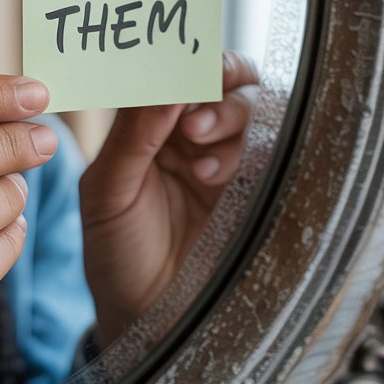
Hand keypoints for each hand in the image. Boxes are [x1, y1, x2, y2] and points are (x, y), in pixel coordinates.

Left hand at [79, 52, 258, 348]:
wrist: (146, 318)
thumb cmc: (117, 251)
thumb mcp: (107, 192)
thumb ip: (131, 136)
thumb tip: (161, 87)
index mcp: (153, 125)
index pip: (177, 74)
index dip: (183, 65)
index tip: (180, 70)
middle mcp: (195, 134)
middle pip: (226, 82)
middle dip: (216, 91)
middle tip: (193, 124)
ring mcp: (232, 160)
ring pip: (254, 110)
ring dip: (232, 122)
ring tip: (200, 165)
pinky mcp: (261, 190)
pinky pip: (276, 152)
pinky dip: (254, 152)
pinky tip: (217, 179)